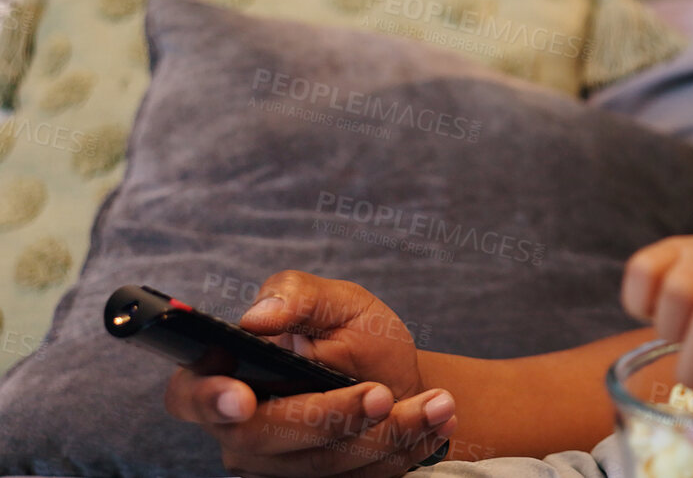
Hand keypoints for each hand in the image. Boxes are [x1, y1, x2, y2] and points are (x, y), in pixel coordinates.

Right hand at [162, 271, 456, 477]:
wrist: (397, 377)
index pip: (189, 395)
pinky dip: (403, 449)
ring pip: (320, 465)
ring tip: (438, 404)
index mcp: (225, 374)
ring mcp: (276, 466)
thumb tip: (260, 317)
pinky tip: (436, 423)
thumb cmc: (353, 334)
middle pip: (263, 438)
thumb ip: (297, 296)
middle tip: (379, 393)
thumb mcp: (336, 301)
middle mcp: (241, 430)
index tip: (241, 397)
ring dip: (386, 434)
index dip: (207, 399)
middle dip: (328, 416)